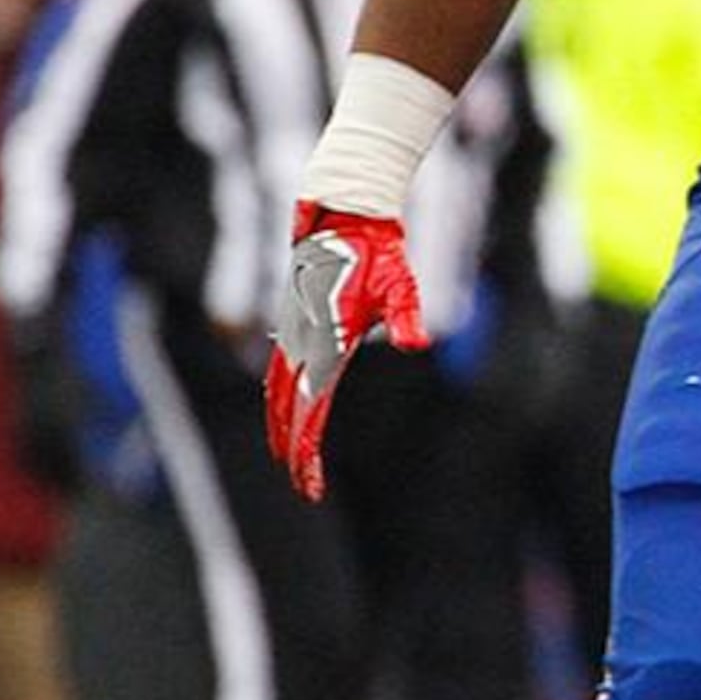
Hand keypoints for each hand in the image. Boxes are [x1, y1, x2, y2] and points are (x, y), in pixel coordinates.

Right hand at [264, 201, 423, 500]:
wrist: (344, 216)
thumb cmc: (377, 253)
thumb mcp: (400, 287)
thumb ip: (405, 316)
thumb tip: (421, 342)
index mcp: (325, 345)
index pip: (311, 412)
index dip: (306, 451)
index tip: (309, 482)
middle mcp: (302, 343)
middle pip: (289, 409)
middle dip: (293, 447)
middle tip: (303, 483)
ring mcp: (293, 332)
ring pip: (280, 390)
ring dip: (283, 424)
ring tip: (290, 456)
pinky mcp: (294, 321)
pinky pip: (281, 369)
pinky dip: (280, 396)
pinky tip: (285, 406)